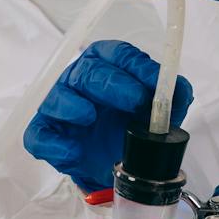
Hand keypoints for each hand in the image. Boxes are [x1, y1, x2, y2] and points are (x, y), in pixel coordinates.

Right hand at [22, 40, 192, 193]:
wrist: (116, 163)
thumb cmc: (132, 127)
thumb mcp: (160, 114)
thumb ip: (174, 99)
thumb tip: (179, 90)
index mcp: (108, 67)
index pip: (118, 55)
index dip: (136, 66)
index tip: (155, 82)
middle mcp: (80, 80)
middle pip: (88, 71)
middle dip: (111, 84)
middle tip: (134, 100)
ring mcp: (61, 106)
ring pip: (57, 97)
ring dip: (71, 104)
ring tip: (89, 117)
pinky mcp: (47, 134)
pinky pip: (39, 135)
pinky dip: (53, 144)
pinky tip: (72, 152)